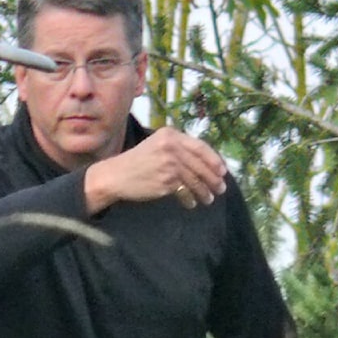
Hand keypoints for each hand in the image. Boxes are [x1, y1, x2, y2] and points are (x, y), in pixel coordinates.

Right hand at [85, 127, 227, 212]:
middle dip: (213, 178)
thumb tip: (208, 164)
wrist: (115, 175)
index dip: (214, 160)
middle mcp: (171, 147)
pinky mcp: (166, 181)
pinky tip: (192, 203)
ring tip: (209, 199)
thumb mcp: (155, 146)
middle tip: (221, 188)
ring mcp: (169, 164)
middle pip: (200, 164)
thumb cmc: (136, 162)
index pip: (200, 147)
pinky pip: (185, 191)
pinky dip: (190, 198)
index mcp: (169, 135)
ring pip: (195, 179)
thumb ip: (178, 149)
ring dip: (205, 191)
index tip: (222, 171)